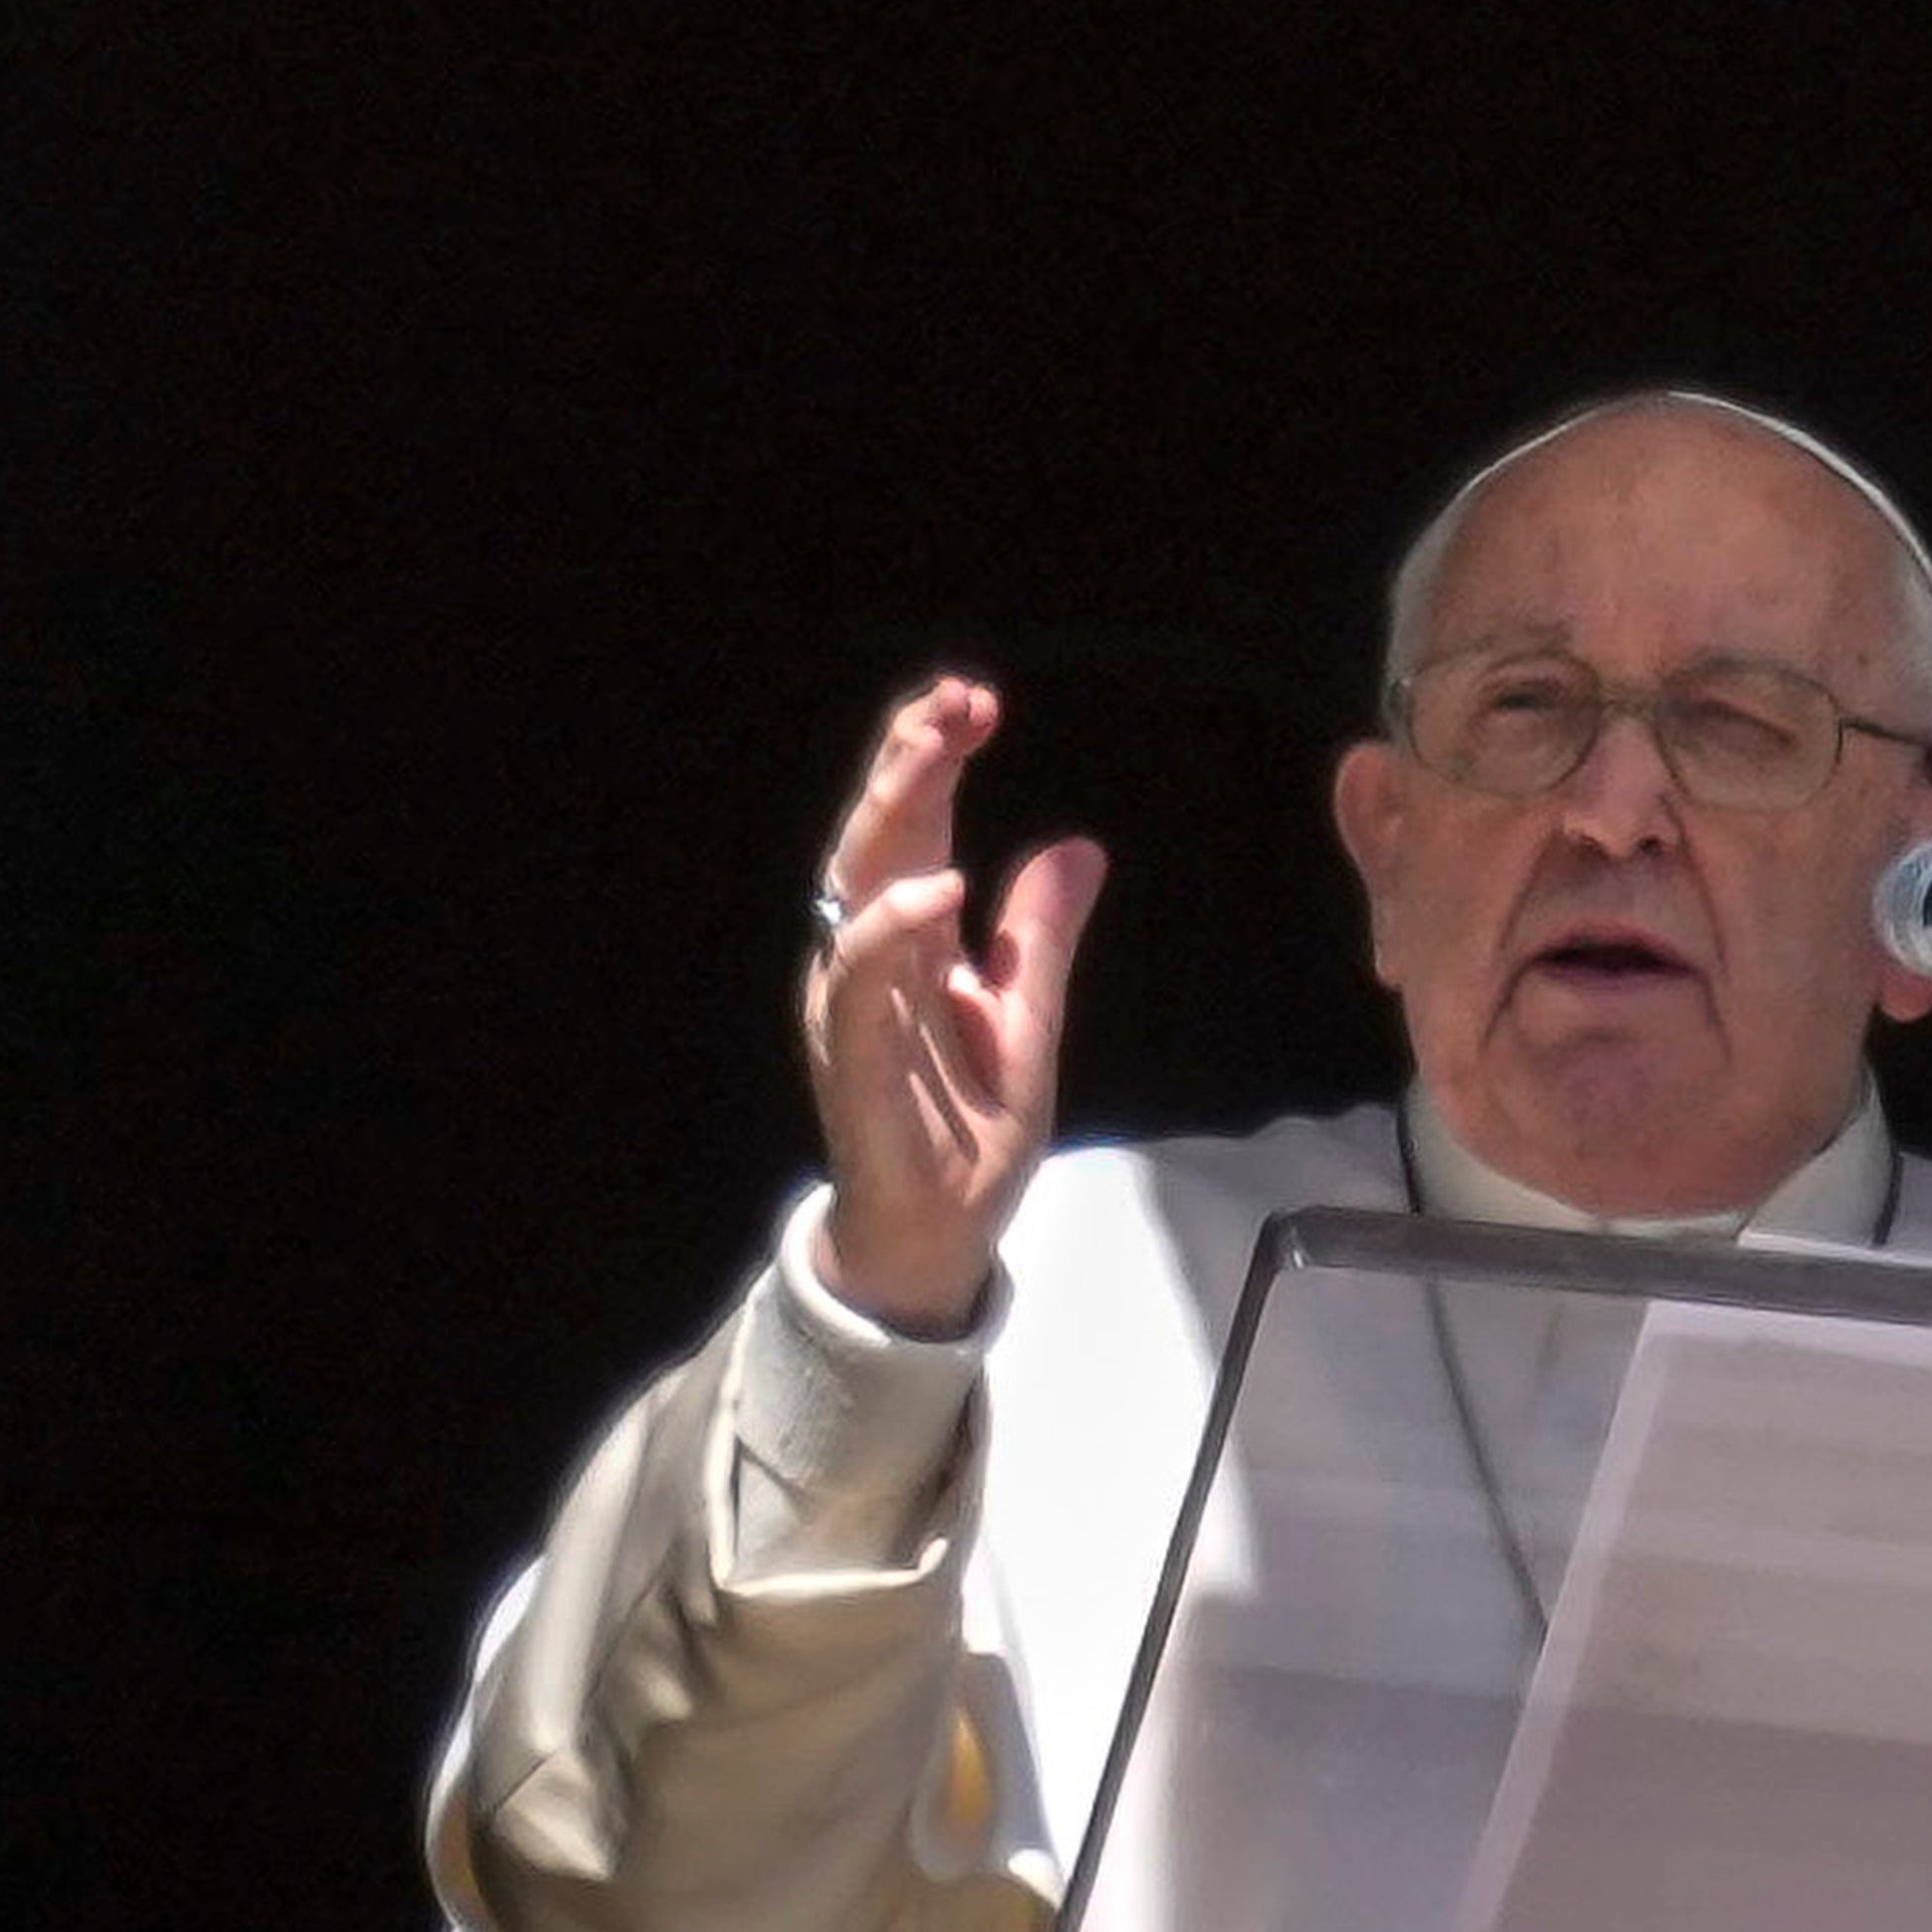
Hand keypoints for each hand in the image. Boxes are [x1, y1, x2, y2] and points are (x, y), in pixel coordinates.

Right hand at [799, 676, 1105, 1339]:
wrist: (939, 1235)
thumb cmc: (969, 1130)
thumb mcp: (1028, 1018)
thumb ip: (1041, 936)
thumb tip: (1079, 847)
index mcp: (910, 941)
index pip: (914, 828)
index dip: (934, 760)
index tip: (976, 700)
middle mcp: (870, 958)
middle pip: (877, 836)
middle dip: (910, 758)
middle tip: (955, 695)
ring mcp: (854, 1004)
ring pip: (854, 885)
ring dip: (893, 810)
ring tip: (937, 748)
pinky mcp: (852, 1057)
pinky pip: (859, 980)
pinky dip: (890, 928)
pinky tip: (937, 889)